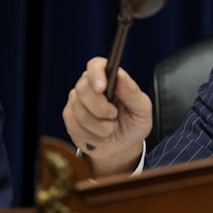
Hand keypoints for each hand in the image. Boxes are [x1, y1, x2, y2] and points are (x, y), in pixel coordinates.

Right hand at [62, 57, 151, 176]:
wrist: (123, 147)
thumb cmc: (134, 124)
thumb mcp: (142, 109)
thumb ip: (131, 92)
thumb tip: (120, 75)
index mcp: (109, 78)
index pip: (96, 65)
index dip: (96, 74)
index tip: (101, 88)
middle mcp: (90, 86)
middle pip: (83, 88)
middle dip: (100, 108)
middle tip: (113, 116)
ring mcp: (77, 101)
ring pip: (79, 111)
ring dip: (99, 126)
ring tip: (111, 129)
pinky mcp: (70, 118)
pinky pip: (74, 126)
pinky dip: (92, 136)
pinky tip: (100, 136)